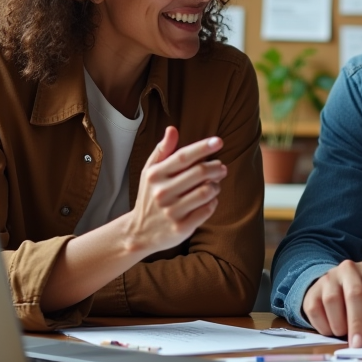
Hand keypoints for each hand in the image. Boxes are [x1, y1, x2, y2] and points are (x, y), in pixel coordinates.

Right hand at [125, 126, 225, 254]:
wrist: (139, 232)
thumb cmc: (149, 196)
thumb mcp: (150, 172)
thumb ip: (162, 150)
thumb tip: (172, 129)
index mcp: (155, 176)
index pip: (183, 157)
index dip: (203, 147)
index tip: (218, 141)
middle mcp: (162, 192)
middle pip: (199, 173)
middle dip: (216, 168)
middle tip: (221, 168)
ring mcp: (172, 211)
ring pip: (206, 191)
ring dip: (216, 185)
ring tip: (215, 184)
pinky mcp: (181, 227)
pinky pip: (207, 210)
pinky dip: (213, 202)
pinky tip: (210, 200)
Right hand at [302, 260, 361, 347]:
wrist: (337, 286)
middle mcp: (349, 268)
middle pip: (354, 294)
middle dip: (357, 322)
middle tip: (358, 344)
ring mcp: (329, 278)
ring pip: (332, 301)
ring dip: (339, 324)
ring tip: (344, 333)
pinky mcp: (312, 291)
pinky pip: (315, 310)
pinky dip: (324, 326)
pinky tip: (331, 329)